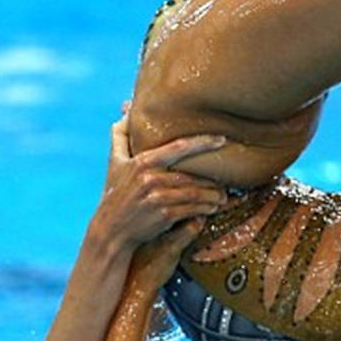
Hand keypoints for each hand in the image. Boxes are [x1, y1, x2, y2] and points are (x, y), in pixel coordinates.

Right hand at [88, 109, 229, 258]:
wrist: (111, 230)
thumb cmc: (115, 194)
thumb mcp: (114, 163)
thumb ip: (120, 135)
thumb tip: (124, 110)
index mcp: (143, 162)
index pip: (178, 147)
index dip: (202, 142)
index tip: (221, 139)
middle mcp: (150, 178)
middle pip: (192, 174)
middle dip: (213, 178)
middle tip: (229, 177)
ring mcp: (158, 197)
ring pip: (196, 192)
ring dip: (214, 195)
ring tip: (224, 195)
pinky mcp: (164, 215)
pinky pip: (194, 209)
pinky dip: (206, 208)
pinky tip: (213, 208)